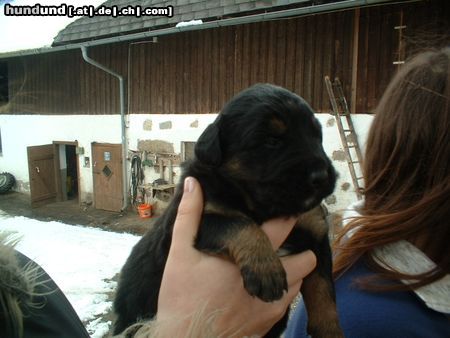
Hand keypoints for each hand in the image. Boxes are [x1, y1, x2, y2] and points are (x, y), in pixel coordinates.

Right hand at [156, 177, 316, 336]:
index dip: (287, 215)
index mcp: (248, 258)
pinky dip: (282, 290)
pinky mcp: (269, 324)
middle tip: (279, 245)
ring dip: (291, 271)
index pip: (282, 228)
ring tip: (271, 265)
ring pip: (300, 282)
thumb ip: (188, 216)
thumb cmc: (181, 298)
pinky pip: (289, 302)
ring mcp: (272, 306)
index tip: (286, 210)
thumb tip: (194, 183)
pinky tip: (262, 286)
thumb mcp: (179, 254)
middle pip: (306, 259)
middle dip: (297, 248)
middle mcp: (268, 282)